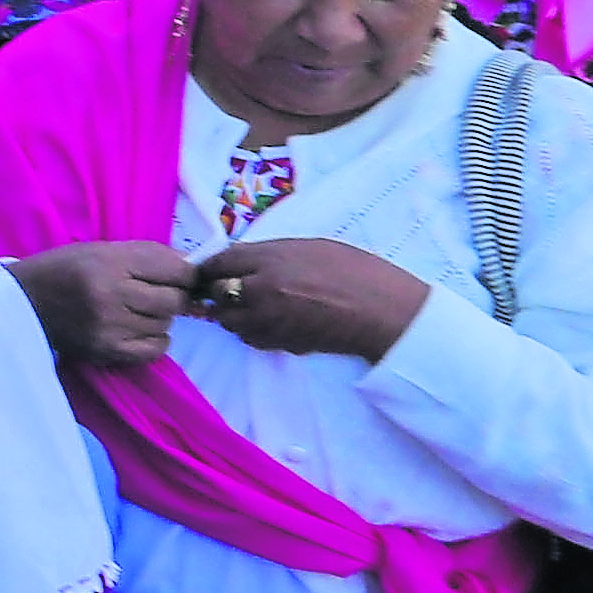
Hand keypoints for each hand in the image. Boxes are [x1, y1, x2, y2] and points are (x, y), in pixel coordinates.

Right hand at [18, 241, 201, 369]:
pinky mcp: (105, 351)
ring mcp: (108, 327)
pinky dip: (155, 340)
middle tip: (155, 293)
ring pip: (165, 325)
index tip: (179, 276)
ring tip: (136, 310)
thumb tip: (193, 268)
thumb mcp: (103, 250)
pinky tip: (138, 330)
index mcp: (110, 262)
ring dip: (159, 318)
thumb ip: (149, 256)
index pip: (176, 270)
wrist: (22, 303)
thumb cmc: (64, 269)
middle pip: (174, 301)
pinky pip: (154, 350)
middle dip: (173, 296)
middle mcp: (111, 295)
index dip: (186, 274)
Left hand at [189, 234, 429, 360]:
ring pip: (228, 321)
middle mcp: (261, 291)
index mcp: (271, 261)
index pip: (220, 262)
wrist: (383, 313)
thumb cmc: (356, 271)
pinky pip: (249, 338)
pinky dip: (250, 330)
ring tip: (251, 304)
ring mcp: (269, 321)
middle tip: (228, 285)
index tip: (208, 268)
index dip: (211, 265)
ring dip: (232, 312)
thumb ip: (272, 254)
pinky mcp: (279, 344)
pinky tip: (269, 320)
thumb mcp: (311, 247)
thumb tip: (244, 260)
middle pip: (217, 293)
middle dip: (218, 289)